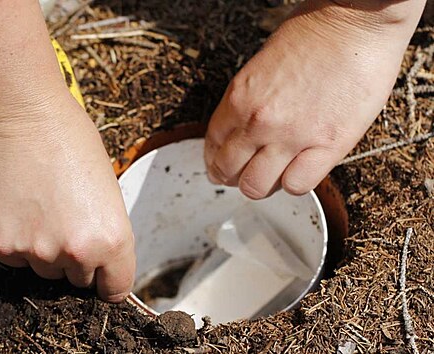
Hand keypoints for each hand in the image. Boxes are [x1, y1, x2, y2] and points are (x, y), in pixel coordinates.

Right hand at [0, 96, 134, 302]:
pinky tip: (17, 206)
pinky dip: (16, 240)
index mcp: (113, 240)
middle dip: (74, 260)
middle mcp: (76, 254)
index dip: (107, 280)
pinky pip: (14, 258)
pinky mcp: (1, 245)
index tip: (100, 275)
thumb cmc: (70, 141)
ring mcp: (36, 252)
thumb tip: (97, 260)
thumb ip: (104, 232)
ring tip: (39, 207)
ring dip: (43, 251)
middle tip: (64, 220)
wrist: (22, 115)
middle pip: (77, 281)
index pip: (115, 289)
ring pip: (44, 271)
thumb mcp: (107, 190)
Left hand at [205, 0, 425, 198]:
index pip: (212, 143)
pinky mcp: (327, 145)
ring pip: (256, 186)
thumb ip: (248, 100)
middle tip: (241, 175)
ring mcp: (292, 136)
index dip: (214, 159)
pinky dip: (294, 183)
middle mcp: (259, 121)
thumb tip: (243, 128)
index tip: (220, 163)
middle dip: (232, 176)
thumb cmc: (314, 34)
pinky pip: (297, 185)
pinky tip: (298, 171)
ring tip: (269, 178)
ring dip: (260, 185)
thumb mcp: (260, 65)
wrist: (355, 21)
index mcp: (239, 97)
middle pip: (228, 170)